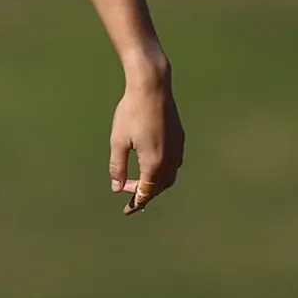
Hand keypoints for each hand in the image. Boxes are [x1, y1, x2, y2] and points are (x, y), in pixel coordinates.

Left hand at [109, 68, 183, 214]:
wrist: (152, 87)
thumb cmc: (131, 112)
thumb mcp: (118, 141)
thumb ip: (118, 167)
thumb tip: (117, 188)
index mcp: (154, 163)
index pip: (146, 192)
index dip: (136, 203)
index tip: (127, 210)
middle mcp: (170, 159)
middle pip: (159, 187)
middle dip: (144, 193)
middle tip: (127, 191)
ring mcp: (178, 148)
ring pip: (169, 176)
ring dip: (155, 183)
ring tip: (139, 181)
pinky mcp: (180, 138)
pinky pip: (175, 163)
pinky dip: (164, 171)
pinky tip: (153, 165)